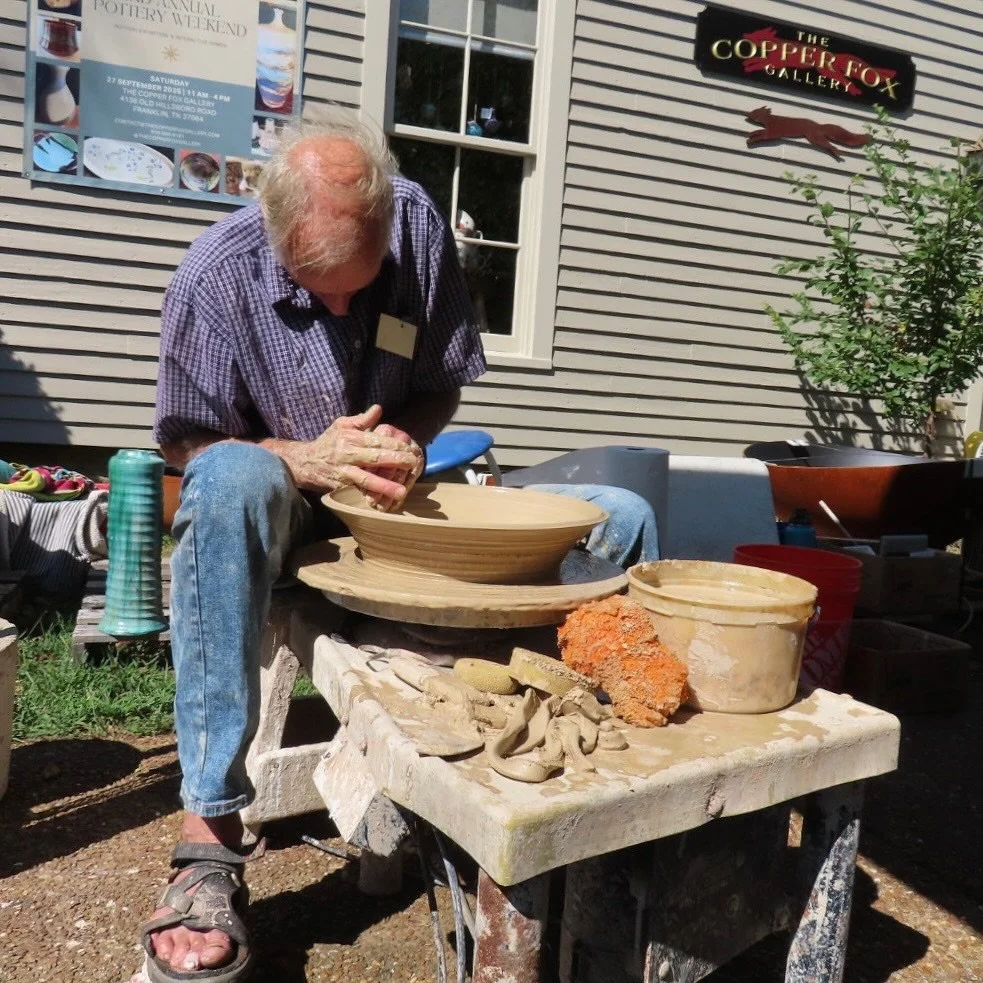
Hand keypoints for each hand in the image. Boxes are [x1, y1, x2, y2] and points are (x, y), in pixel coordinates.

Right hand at [286, 406, 421, 507]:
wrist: (303, 463)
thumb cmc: (328, 443)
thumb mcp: (341, 425)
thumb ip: (361, 419)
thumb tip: (379, 408)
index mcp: (350, 438)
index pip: (376, 440)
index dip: (395, 444)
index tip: (411, 447)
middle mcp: (347, 455)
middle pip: (375, 458)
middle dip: (396, 461)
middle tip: (414, 464)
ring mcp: (344, 473)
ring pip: (366, 479)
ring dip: (385, 486)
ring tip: (401, 491)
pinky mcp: (340, 488)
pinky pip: (359, 493)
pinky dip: (372, 498)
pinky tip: (386, 503)